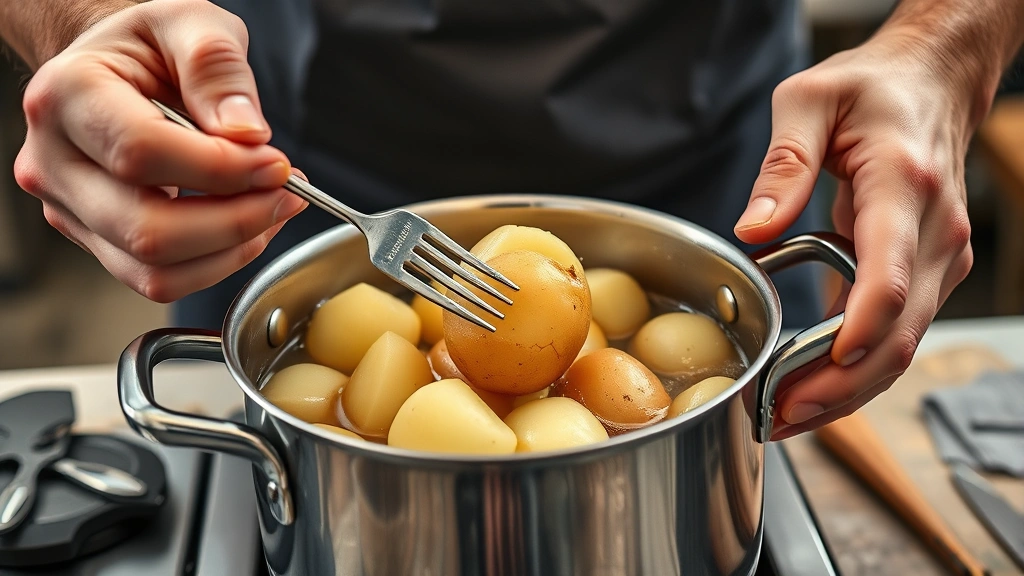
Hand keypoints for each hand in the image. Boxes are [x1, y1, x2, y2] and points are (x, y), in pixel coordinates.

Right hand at [14, 0, 304, 301]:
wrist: (118, 66)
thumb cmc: (150, 44)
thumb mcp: (192, 23)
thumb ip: (218, 69)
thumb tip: (246, 134)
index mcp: (67, 96)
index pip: (142, 153)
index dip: (221, 170)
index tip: (276, 164)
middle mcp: (54, 162)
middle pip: (148, 230)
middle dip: (236, 221)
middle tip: (286, 193)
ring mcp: (70, 209)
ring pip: (155, 270)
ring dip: (232, 250)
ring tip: (273, 208)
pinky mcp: (97, 240)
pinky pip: (162, 279)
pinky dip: (217, 262)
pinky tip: (246, 226)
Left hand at [734, 32, 976, 438]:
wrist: (933, 80)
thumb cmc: (872, 88)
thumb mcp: (810, 101)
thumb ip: (782, 165)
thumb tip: (753, 229)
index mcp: (902, 188)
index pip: (889, 278)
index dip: (855, 334)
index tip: (813, 374)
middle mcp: (932, 233)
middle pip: (896, 334)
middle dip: (837, 387)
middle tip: (777, 416)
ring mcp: (938, 258)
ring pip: (901, 346)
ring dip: (846, 391)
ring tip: (785, 416)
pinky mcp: (928, 272)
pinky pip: (896, 333)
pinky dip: (857, 368)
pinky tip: (812, 387)